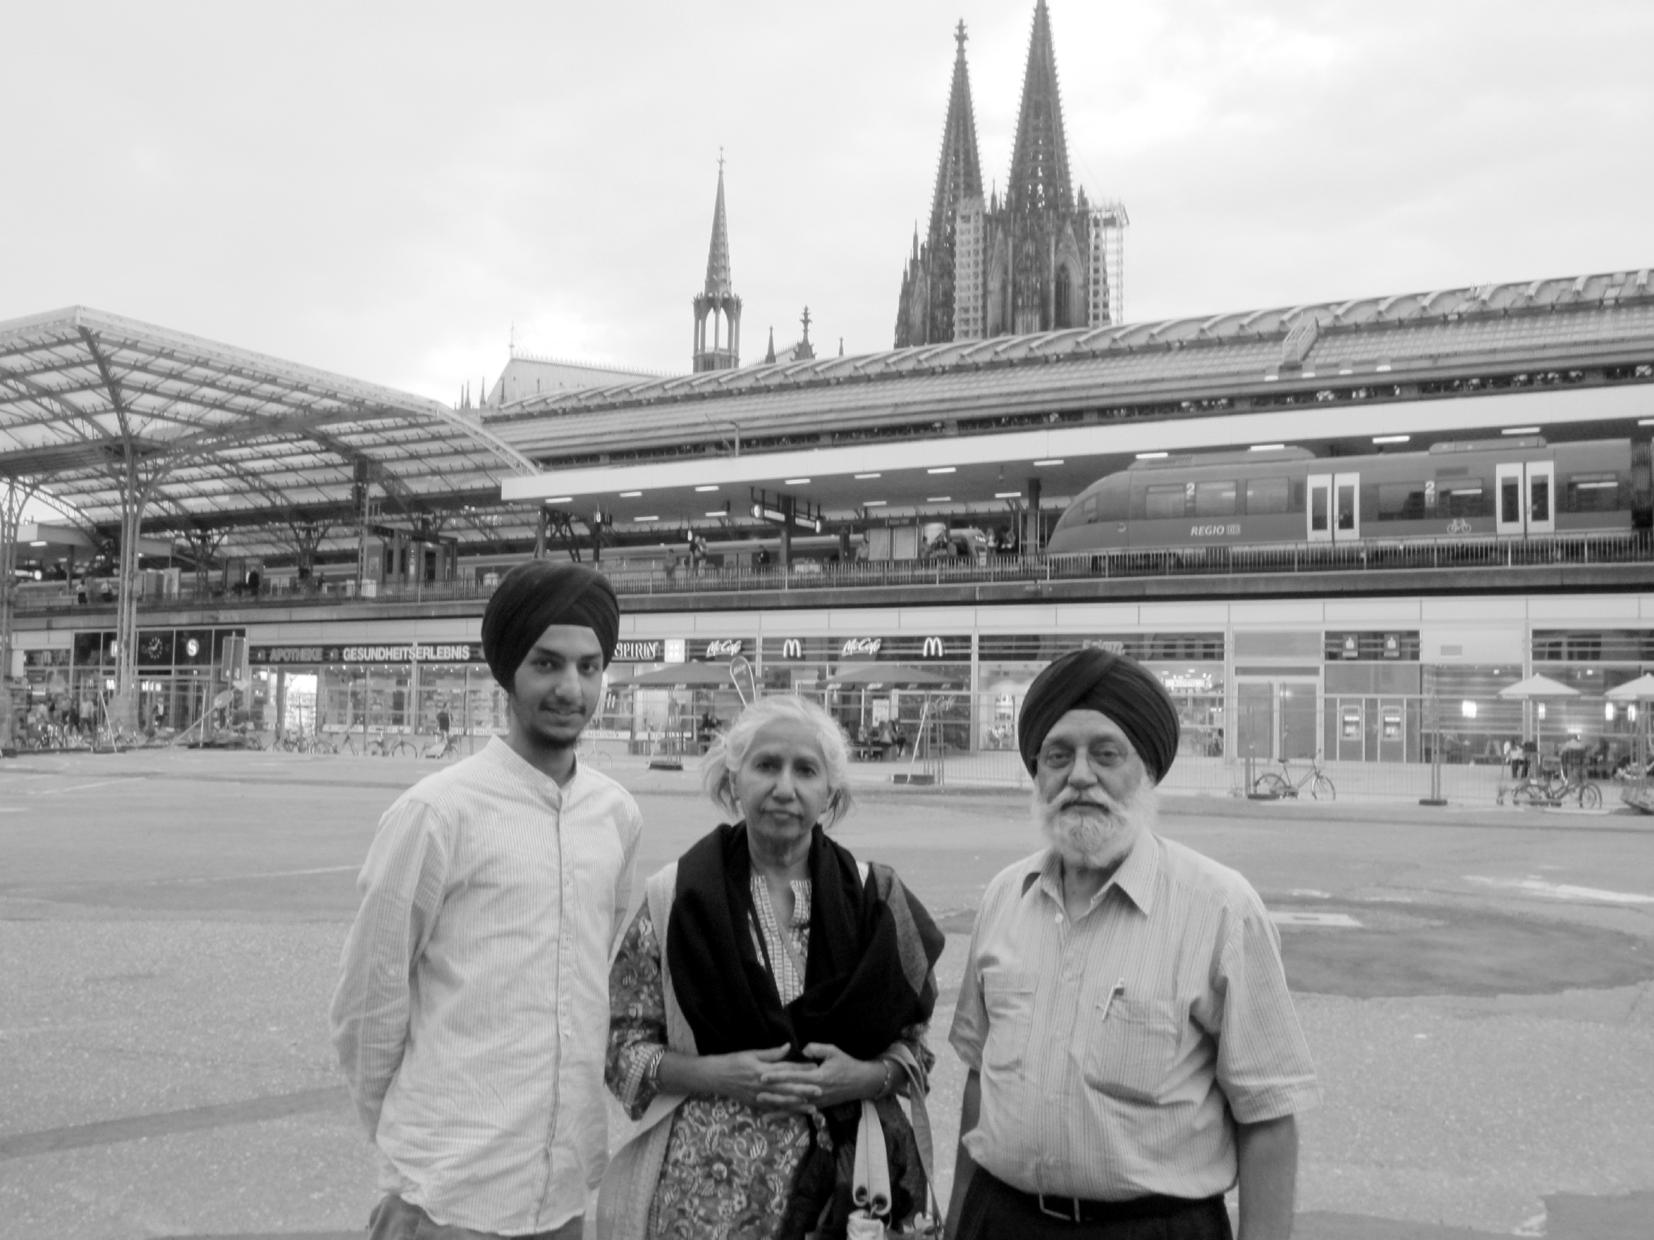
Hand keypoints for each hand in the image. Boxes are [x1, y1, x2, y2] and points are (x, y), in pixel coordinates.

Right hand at [714, 1045, 815, 1112]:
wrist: (716, 1076)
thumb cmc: (734, 1061)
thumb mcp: (752, 1053)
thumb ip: (772, 1053)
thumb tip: (788, 1046)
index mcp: (763, 1070)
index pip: (785, 1069)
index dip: (801, 1069)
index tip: (815, 1068)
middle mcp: (762, 1085)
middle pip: (786, 1088)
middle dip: (804, 1091)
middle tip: (820, 1091)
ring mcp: (759, 1097)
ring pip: (781, 1103)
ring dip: (798, 1106)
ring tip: (812, 1108)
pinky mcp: (755, 1104)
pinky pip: (772, 1110)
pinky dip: (784, 1114)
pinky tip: (794, 1116)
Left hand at [762, 1042, 885, 1109]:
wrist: (861, 1082)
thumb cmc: (846, 1064)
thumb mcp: (833, 1051)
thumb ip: (817, 1049)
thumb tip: (802, 1049)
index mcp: (817, 1076)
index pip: (793, 1076)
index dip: (777, 1076)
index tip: (763, 1075)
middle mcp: (816, 1092)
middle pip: (791, 1094)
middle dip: (773, 1095)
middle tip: (756, 1094)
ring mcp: (817, 1102)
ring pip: (794, 1107)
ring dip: (778, 1109)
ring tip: (762, 1112)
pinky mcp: (818, 1106)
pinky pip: (801, 1112)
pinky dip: (789, 1116)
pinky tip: (778, 1120)